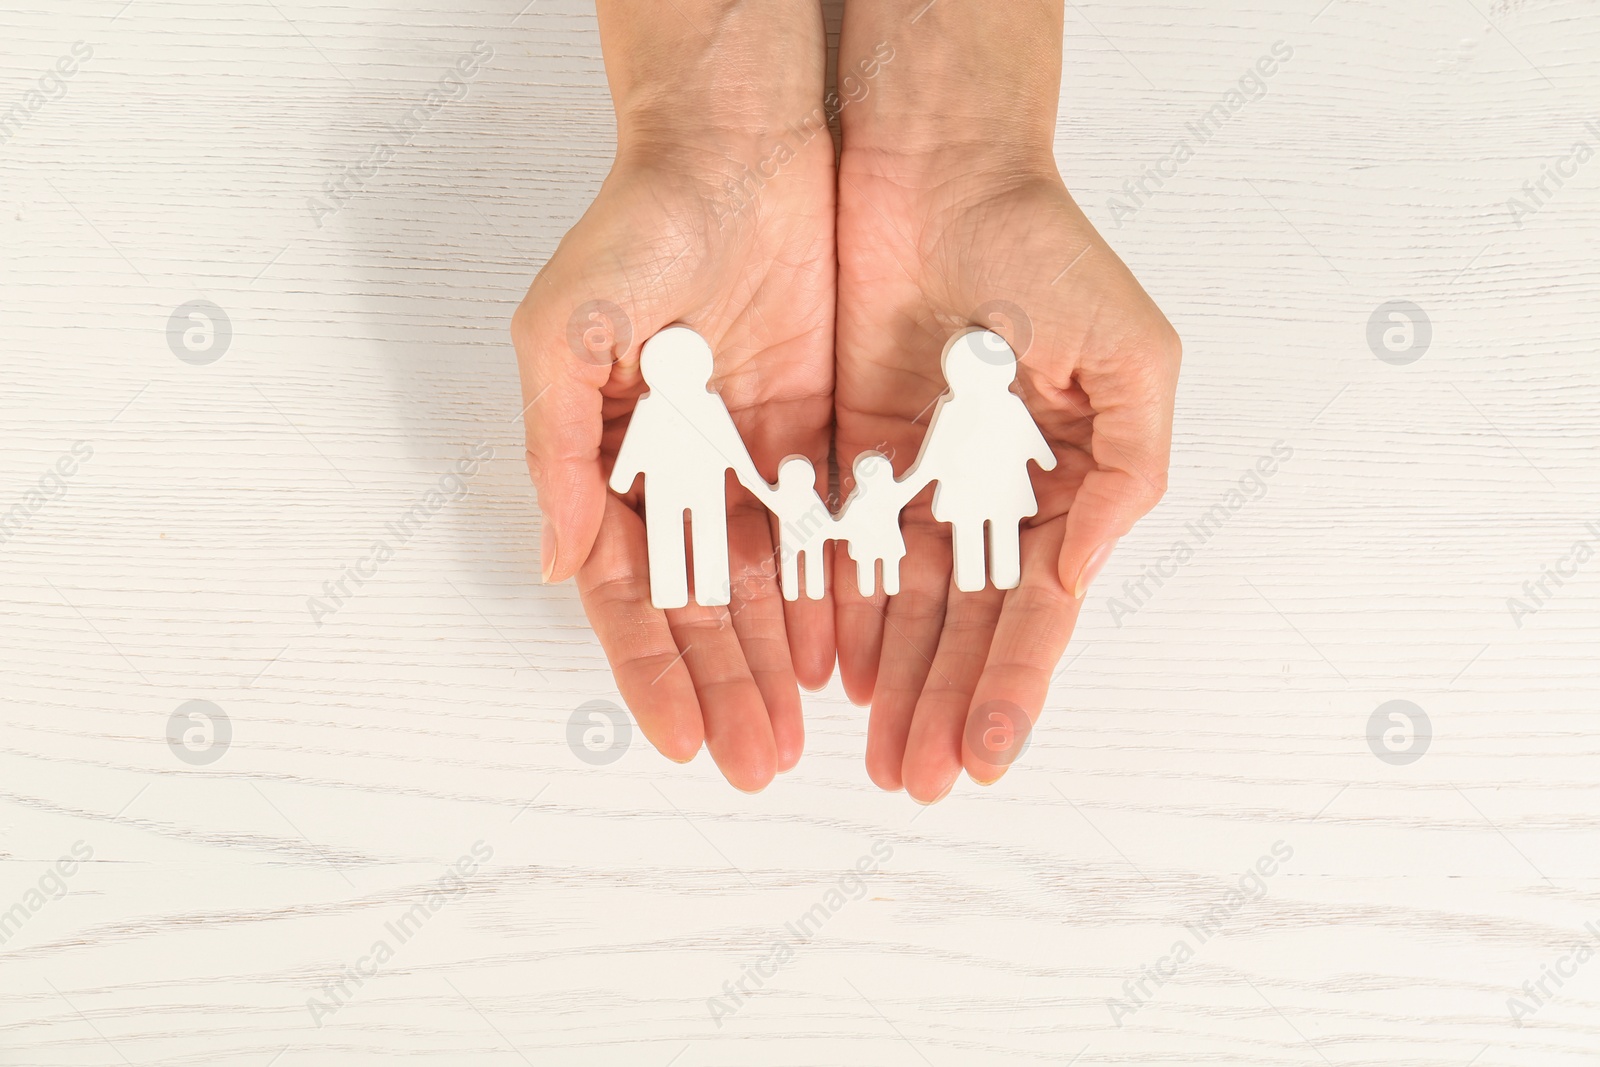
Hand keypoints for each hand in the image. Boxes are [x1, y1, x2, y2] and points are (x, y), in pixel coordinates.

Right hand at [512, 0, 834, 790]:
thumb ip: (558, 449)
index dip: (652, 671)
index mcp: (613, 463)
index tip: (677, 741)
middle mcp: (682, 476)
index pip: (632, 593)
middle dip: (725, 689)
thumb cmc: (638, 228)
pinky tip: (843, 654)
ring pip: (768, 586)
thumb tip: (557, 562)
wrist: (742, 146)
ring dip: (777, 663)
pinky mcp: (821, 434)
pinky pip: (829, 533)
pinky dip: (834, 595)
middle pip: (704, 608)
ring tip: (798, 736)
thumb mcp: (567, 332)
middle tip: (753, 764)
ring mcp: (752, 460)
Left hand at [832, 1, 1180, 801]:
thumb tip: (1081, 573)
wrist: (936, 170)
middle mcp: (984, 496)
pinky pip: (837, 545)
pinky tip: (831, 666)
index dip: (1011, 686)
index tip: (983, 758)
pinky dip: (836, 607)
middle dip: (941, 703)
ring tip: (876, 749)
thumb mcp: (1129, 358)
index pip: (1033, 609)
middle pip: (962, 624)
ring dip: (892, 678)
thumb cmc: (1045, 249)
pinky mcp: (844, 450)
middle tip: (915, 780)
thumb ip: (1124, 472)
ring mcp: (914, 479)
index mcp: (1058, 485)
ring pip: (900, 602)